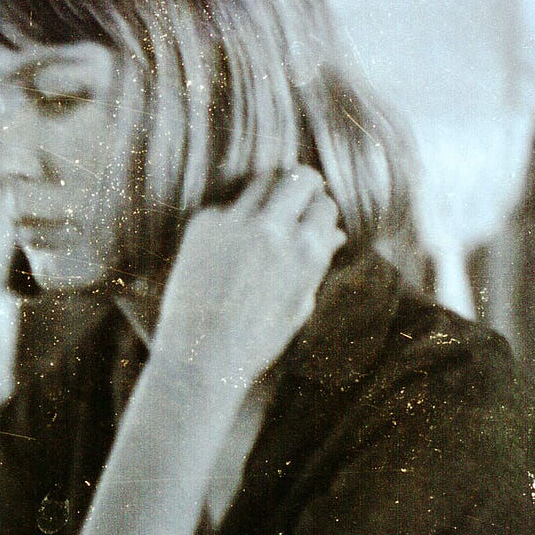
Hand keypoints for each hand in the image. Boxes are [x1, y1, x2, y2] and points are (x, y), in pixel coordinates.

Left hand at [150, 166, 344, 400]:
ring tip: (267, 205)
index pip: (324, 206)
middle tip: (299, 189)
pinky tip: (230, 237)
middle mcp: (273, 229)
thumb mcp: (298, 305)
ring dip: (270, 188)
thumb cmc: (254, 341)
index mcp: (305, 252)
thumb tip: (335, 233)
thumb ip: (317, 263)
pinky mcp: (203, 223)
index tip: (313, 213)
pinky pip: (228, 204)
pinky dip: (234, 214)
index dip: (320, 209)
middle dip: (303, 181)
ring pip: (262, 180)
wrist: (199, 357)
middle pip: (298, 177)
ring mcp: (235, 222)